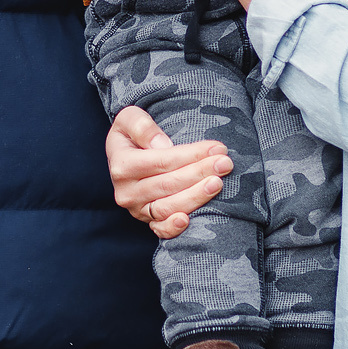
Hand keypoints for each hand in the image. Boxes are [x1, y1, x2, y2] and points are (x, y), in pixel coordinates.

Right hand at [105, 106, 229, 239]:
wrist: (125, 155)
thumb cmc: (133, 134)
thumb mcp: (129, 118)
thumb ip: (141, 126)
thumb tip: (161, 145)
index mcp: (122, 165)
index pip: (163, 161)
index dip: (192, 155)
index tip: (217, 148)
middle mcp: (127, 191)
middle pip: (169, 184)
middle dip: (200, 172)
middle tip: (225, 164)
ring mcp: (137, 209)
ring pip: (168, 207)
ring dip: (196, 196)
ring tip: (218, 183)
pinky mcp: (147, 221)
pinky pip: (160, 229)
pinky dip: (173, 228)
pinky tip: (188, 220)